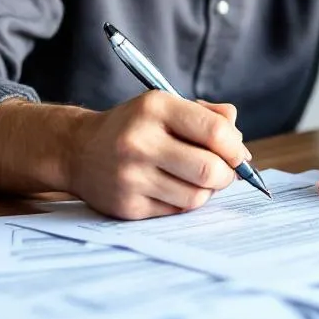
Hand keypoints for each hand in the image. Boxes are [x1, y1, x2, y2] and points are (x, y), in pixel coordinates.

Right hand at [65, 92, 248, 219]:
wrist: (77, 150)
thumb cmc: (134, 127)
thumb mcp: (166, 107)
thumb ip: (209, 116)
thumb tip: (240, 146)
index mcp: (154, 108)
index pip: (215, 132)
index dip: (235, 147)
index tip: (237, 153)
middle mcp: (139, 142)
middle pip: (209, 169)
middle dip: (227, 174)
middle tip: (224, 171)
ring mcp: (131, 177)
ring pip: (196, 196)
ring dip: (206, 190)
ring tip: (196, 178)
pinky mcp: (127, 206)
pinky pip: (176, 212)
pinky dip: (184, 202)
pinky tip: (173, 188)